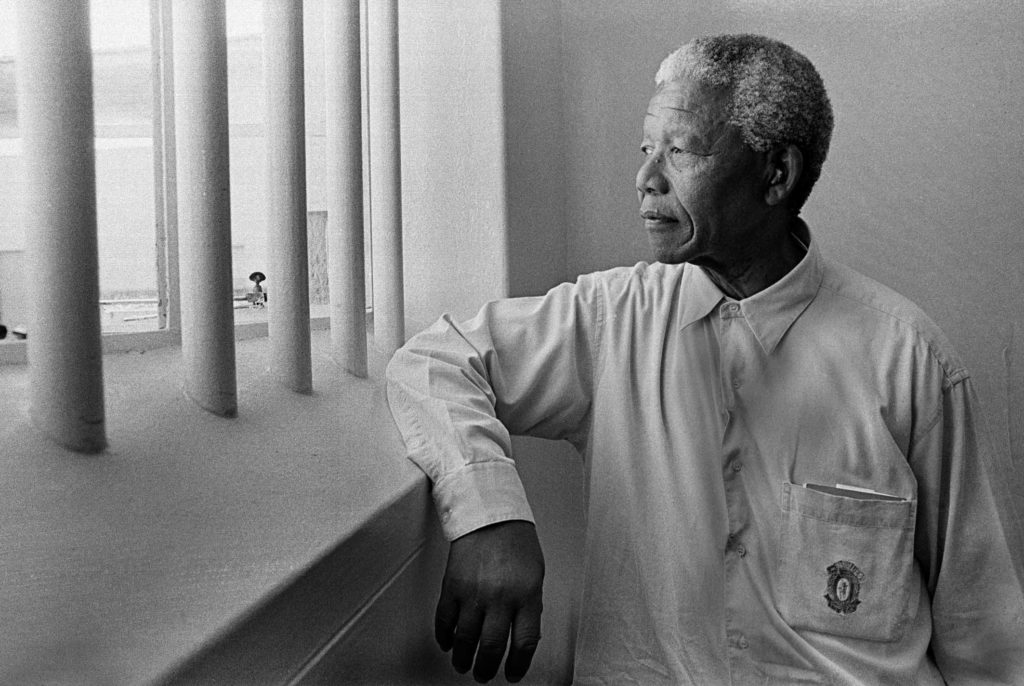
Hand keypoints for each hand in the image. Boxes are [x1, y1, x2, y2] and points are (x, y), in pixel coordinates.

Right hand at [435, 520, 544, 682]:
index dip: (518, 665)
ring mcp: (473, 593)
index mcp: (526, 595)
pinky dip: (444, 636)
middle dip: (487, 668)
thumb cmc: (516, 540)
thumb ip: (529, 606)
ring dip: (463, 658)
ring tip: (463, 665)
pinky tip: (447, 643)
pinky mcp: (452, 586)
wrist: (489, 513)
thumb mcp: (535, 575)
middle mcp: (500, 598)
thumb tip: (522, 635)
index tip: (513, 674)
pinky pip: (445, 620)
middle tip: (484, 675)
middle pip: (492, 647)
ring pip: (466, 639)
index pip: (524, 643)